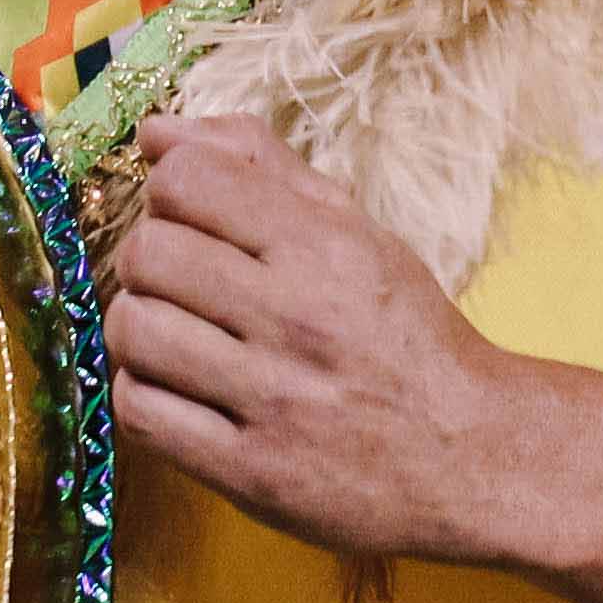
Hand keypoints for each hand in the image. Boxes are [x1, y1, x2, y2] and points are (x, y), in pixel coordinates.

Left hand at [102, 112, 528, 564]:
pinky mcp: (250, 473)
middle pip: (148, 253)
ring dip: (139, 325)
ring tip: (173, 334)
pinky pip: (140, 413)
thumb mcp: (354, 230)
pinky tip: (174, 387)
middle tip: (179, 280)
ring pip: (134, 330)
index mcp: (325, 246)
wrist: (468, 454)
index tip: (193, 217)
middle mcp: (298, 317)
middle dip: (148, 257)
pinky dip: (140, 392)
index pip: (186, 179)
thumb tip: (156, 130)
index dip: (171, 190)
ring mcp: (272, 399)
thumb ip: (258, 166)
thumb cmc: (403, 334)